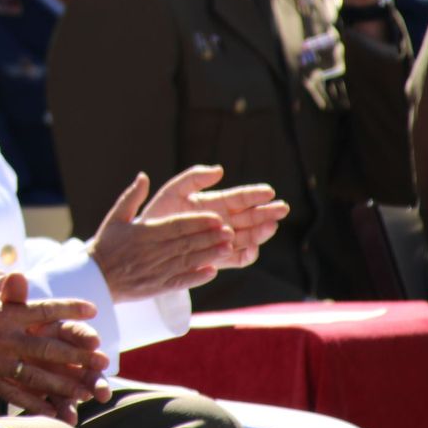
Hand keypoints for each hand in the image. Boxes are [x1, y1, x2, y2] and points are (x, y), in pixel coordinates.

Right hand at [0, 273, 107, 422]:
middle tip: (102, 359)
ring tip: (89, 390)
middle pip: (49, 347)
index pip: (42, 310)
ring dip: (66, 384)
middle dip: (79, 354)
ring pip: (38, 376)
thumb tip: (12, 275)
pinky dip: (38, 406)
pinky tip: (56, 413)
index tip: (92, 310)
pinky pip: (16, 396)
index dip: (69, 310)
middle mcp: (2, 338)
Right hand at [86, 172, 233, 301]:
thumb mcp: (116, 217)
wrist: (95, 278)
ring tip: (228, 248)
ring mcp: (156, 270)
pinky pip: (180, 281)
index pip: (176, 226)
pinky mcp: (158, 286)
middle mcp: (153, 251)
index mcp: (144, 233)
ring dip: (209, 255)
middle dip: (209, 237)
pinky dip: (196, 277)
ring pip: (187, 261)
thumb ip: (132, 196)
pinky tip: (212, 272)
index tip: (216, 218)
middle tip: (230, 231)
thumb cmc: (106, 244)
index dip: (197, 222)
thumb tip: (144, 176)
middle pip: (186, 242)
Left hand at [139, 165, 289, 268]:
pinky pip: (238, 258)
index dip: (254, 195)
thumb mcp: (174, 190)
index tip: (269, 191)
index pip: (239, 198)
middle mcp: (223, 221)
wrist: (146, 242)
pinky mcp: (218, 258)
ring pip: (248, 236)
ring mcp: (222, 240)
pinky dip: (248, 253)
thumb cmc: (159, 213)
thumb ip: (194, 177)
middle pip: (250, 217)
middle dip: (266, 213)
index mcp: (214, 203)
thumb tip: (220, 169)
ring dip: (261, 232)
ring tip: (270, 226)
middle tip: (281, 209)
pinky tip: (253, 247)